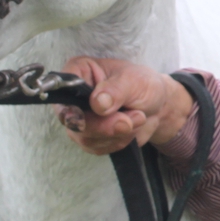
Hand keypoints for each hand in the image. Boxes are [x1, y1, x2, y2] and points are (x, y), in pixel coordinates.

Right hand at [56, 57, 194, 154]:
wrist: (158, 106)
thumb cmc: (143, 85)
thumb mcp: (134, 81)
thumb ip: (116, 90)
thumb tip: (98, 104)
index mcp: (79, 72)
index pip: (62, 88)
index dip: (71, 104)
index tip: (90, 114)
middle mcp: (73, 97)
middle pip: (72, 119)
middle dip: (104, 125)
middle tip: (129, 121)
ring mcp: (79, 119)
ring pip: (86, 137)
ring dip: (116, 134)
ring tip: (138, 118)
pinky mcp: (89, 138)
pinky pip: (97, 148)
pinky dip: (118, 142)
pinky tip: (130, 130)